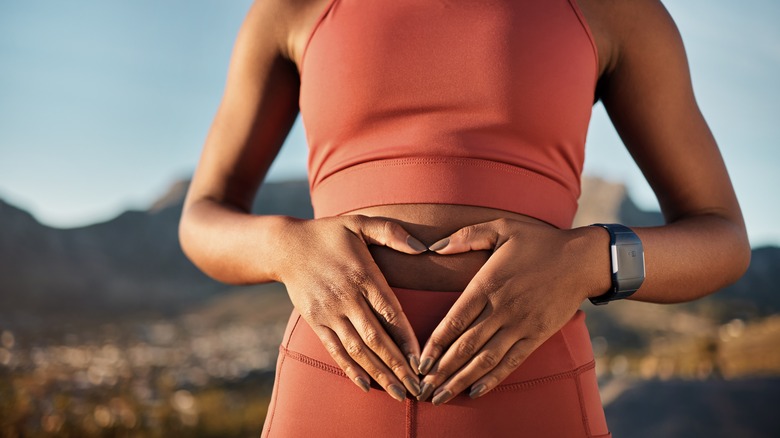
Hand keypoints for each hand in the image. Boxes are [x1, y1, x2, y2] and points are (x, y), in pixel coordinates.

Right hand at [275, 215, 427, 400]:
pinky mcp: (315, 321)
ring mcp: (329, 312)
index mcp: (363, 274)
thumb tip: (422, 247)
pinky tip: (366, 385)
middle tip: (418, 388)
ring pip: (357, 349)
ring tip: (399, 394)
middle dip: (398, 366)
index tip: (423, 360)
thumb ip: (391, 232)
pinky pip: (334, 349)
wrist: (285, 246)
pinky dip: (350, 369)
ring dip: (379, 373)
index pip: (390, 312)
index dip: (407, 338)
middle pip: (376, 338)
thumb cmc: (329, 233)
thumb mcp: (360, 223)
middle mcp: (347, 297)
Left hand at [415, 219, 607, 403]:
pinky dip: (493, 378)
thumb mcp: (501, 227)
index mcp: (487, 284)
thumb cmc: (539, 241)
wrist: (582, 259)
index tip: (419, 361)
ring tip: (441, 397)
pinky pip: (511, 361)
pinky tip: (476, 392)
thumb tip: (434, 247)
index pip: (455, 320)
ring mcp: (520, 325)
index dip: (436, 344)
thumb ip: (466, 236)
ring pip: (485, 359)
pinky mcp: (536, 335)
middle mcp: (501, 309)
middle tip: (422, 389)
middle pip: (465, 345)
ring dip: (461, 380)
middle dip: (441, 370)